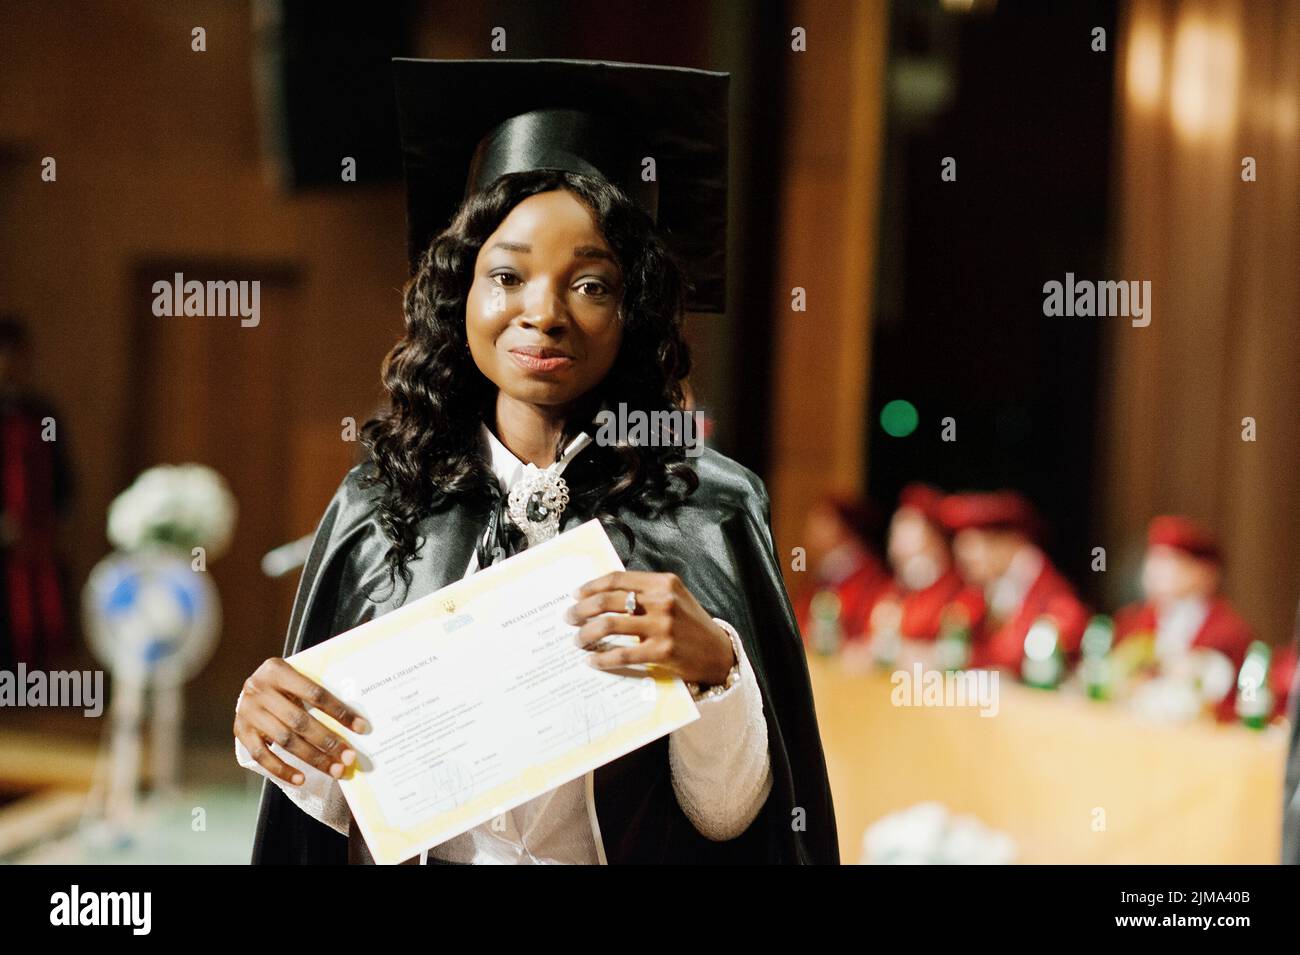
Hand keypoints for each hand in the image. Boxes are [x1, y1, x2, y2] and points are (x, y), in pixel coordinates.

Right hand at [233, 657, 369, 785]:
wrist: (250, 686)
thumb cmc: (284, 684)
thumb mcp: (295, 677)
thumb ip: (316, 692)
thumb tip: (354, 721)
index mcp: (277, 670)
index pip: (315, 693)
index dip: (340, 712)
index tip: (361, 728)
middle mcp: (259, 689)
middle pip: (300, 721)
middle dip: (328, 741)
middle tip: (349, 757)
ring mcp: (248, 712)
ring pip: (285, 740)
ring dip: (313, 758)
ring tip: (334, 770)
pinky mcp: (241, 731)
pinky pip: (262, 756)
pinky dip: (282, 770)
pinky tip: (301, 779)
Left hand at [566, 572, 735, 685]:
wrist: (718, 652)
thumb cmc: (691, 625)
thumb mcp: (674, 598)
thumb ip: (646, 592)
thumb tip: (603, 595)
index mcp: (663, 582)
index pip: (617, 579)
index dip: (592, 587)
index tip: (576, 595)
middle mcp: (662, 600)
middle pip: (608, 601)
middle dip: (582, 610)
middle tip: (569, 618)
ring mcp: (663, 626)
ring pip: (610, 625)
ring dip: (587, 633)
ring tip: (578, 640)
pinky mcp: (662, 651)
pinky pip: (622, 653)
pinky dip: (603, 658)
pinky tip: (593, 660)